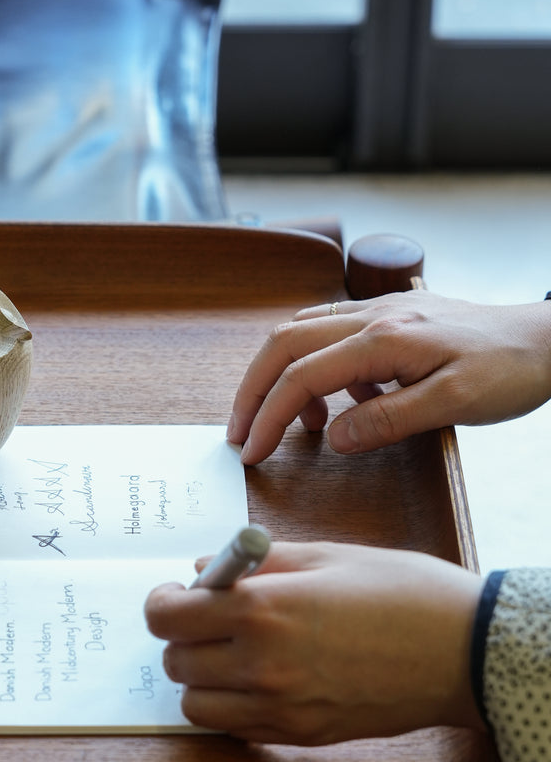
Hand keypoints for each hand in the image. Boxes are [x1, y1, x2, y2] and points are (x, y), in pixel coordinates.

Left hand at [144, 541, 485, 743]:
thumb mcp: (325, 556)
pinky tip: (262, 678)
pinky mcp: (300, 735)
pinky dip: (232, 705)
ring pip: (195, 705)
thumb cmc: (403, 593)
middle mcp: (262, 665)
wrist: (465, 652)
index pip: (167, 618)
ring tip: (233, 650)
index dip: (163, 602)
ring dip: (202, 676)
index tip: (177, 594)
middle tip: (209, 617)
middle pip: (175, 662)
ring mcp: (280, 708)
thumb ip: (256, 564)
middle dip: (183, 637)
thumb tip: (204, 569)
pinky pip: (235, 728)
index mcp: (264, 610)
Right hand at [227, 293, 550, 464]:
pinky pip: (331, 334)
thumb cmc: (509, 370)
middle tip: (241, 433)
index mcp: (383, 338)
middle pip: (284, 344)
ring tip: (304, 427)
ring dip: (284, 377)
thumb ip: (387, 420)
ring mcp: (378, 310)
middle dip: (253, 390)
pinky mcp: (389, 316)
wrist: (547, 339)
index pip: (301, 376)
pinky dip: (319, 367)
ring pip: (302, 333)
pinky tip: (348, 401)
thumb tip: (334, 438)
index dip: (267, 416)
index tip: (251, 450)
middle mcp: (372, 316)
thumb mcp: (454, 405)